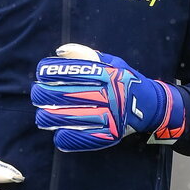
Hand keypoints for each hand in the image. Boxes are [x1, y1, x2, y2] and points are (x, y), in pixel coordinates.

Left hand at [31, 44, 184, 151]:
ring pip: (64, 118)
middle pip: (60, 96)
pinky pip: (77, 138)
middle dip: (42, 95)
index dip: (49, 72)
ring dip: (47, 118)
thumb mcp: (113, 62)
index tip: (42, 74)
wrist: (151, 107)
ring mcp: (107, 116)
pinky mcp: (108, 135)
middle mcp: (106, 94)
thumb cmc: (126, 82)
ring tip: (43, 116)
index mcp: (106, 74)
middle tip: (38, 95)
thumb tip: (60, 52)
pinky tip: (58, 133)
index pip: (68, 71)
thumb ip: (87, 55)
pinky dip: (63, 137)